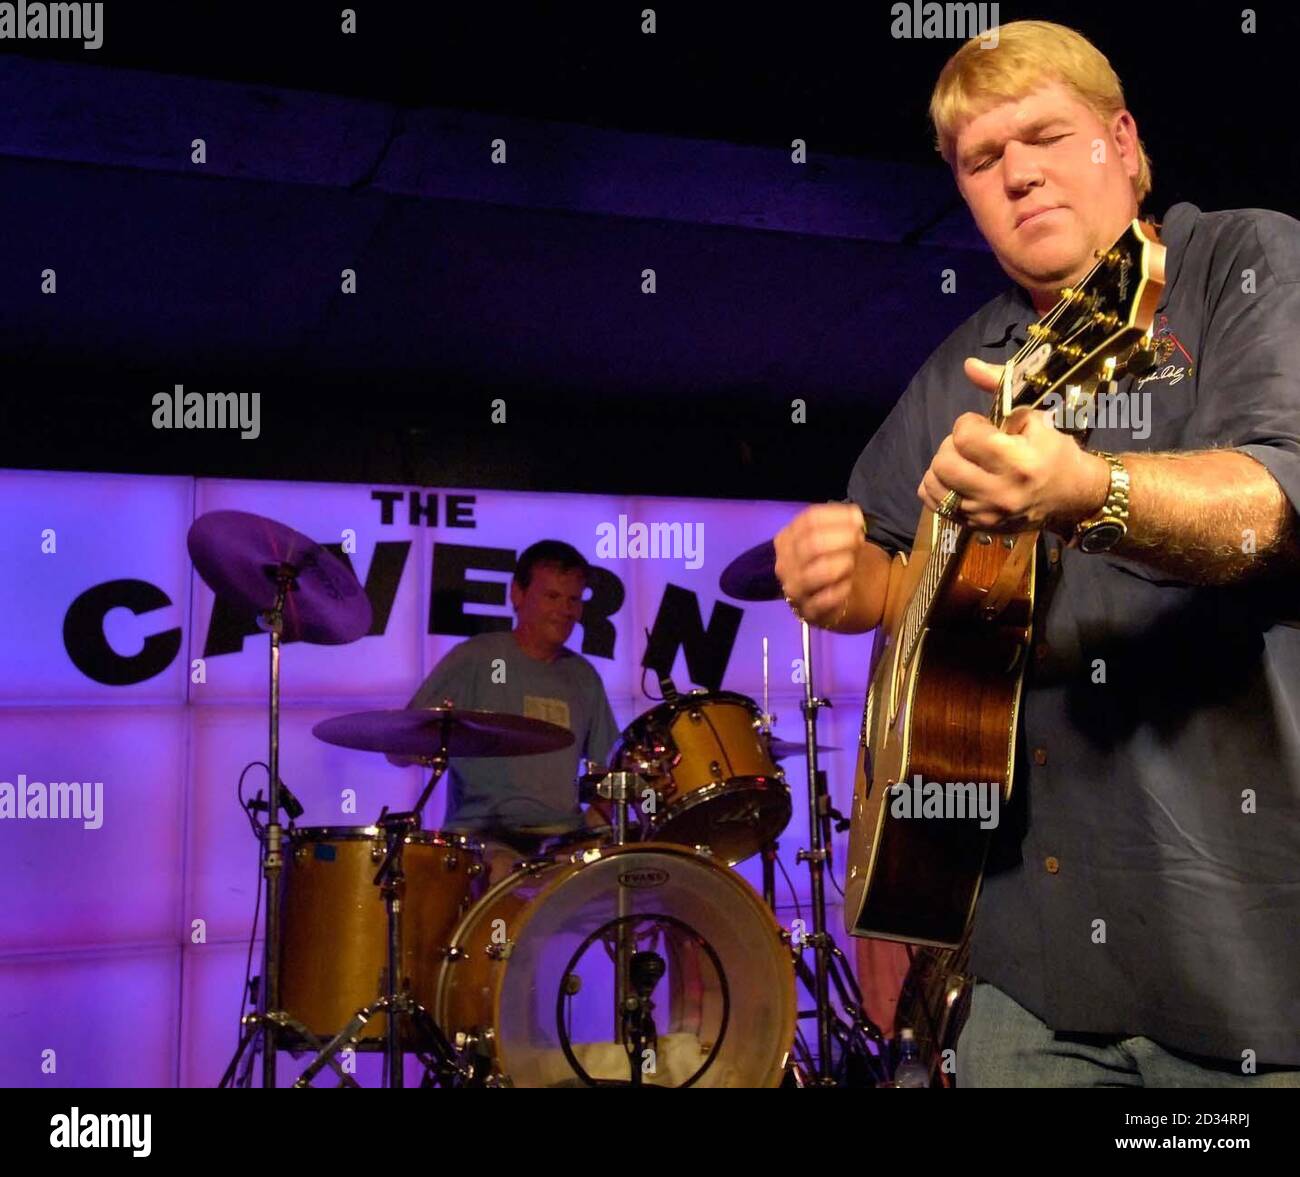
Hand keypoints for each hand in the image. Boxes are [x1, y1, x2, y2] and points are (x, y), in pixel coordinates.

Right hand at [773, 502, 865, 626]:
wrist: (836, 598)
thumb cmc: (835, 560)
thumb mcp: (834, 537)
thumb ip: (842, 525)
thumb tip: (856, 518)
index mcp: (786, 539)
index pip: (809, 520)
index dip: (838, 516)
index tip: (859, 520)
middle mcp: (784, 563)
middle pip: (813, 543)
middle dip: (843, 538)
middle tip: (859, 540)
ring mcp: (793, 589)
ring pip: (821, 570)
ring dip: (844, 563)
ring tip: (852, 564)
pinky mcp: (807, 612)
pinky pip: (828, 598)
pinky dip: (843, 589)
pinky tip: (848, 585)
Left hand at [916, 357, 1109, 533]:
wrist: (1072, 497)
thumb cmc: (1055, 454)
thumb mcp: (1036, 417)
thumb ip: (1000, 389)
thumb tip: (968, 365)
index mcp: (1018, 462)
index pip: (964, 436)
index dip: (968, 424)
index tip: (983, 426)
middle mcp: (999, 492)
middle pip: (943, 462)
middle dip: (952, 446)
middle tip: (970, 445)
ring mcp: (985, 514)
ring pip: (934, 484)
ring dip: (942, 467)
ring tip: (964, 462)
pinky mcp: (976, 526)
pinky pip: (936, 505)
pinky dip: (939, 488)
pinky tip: (957, 479)